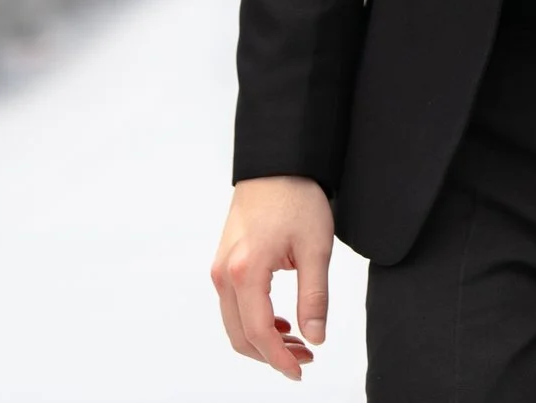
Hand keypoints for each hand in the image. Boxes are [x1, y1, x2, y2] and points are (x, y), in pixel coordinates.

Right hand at [210, 175, 335, 379]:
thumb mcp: (316, 249)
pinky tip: (282, 322)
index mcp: (246, 272)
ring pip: (234, 324)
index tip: (301, 371)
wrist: (277, 165)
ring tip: (298, 342)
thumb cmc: (297, 199)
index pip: (259, 332)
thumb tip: (316, 337)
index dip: (280, 359)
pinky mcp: (223, 264)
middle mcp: (224, 275)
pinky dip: (254, 322)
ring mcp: (220, 269)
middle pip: (241, 336)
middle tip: (305, 359)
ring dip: (263, 340)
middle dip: (272, 355)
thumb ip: (315, 297)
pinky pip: (233, 306)